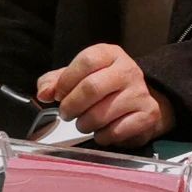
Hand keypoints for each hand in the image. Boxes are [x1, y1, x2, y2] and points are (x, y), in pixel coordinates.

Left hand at [36, 43, 175, 146]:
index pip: (86, 60)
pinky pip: (116, 131)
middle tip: (66, 114)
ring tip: (83, 123)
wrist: (141, 100)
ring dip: (84, 124)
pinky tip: (102, 131)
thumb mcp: (79, 77)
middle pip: (91, 87)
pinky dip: (102, 136)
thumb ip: (56, 81)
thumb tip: (44, 93)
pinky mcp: (148, 115)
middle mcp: (128, 70)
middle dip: (71, 106)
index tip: (59, 95)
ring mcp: (140, 93)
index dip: (67, 80)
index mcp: (110, 54)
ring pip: (101, 114)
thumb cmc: (104, 87)